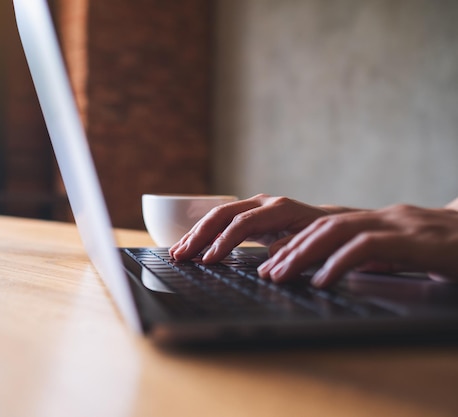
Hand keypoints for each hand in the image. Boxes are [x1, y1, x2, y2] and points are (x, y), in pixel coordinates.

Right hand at [169, 194, 339, 261]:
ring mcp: (252, 207)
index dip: (223, 242)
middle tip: (180, 255)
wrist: (329, 225)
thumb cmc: (324, 237)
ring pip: (217, 216)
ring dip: (195, 234)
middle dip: (199, 235)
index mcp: (278, 209)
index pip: (242, 223)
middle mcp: (262, 203)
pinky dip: (204, 235)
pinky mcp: (247, 216)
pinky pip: (221, 223)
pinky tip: (190, 247)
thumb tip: (270, 256)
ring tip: (176, 252)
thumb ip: (292, 247)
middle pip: (222, 215)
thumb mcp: (315, 244)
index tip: (208, 260)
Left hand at [258, 204, 457, 286]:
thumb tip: (340, 274)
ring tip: (281, 276)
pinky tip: (322, 280)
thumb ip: (378, 258)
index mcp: (380, 221)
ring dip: (303, 254)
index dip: (296, 243)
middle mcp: (385, 218)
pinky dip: (339, 262)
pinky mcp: (416, 240)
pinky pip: (368, 246)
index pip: (326, 226)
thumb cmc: (455, 251)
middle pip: (322, 226)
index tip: (272, 262)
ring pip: (337, 231)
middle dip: (289, 248)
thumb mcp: (410, 254)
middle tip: (267, 271)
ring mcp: (400, 225)